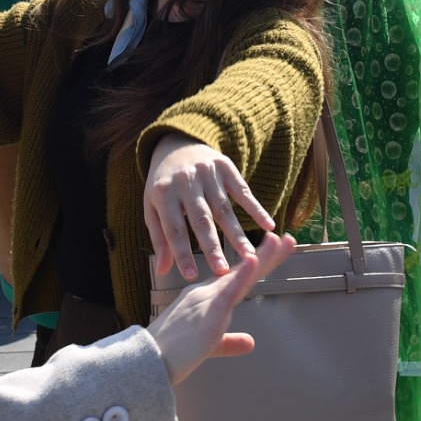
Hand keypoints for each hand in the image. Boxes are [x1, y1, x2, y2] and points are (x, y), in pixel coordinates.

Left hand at [144, 136, 273, 281]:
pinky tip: (267, 225)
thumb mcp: (153, 207)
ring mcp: (207, 173)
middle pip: (200, 219)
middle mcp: (186, 182)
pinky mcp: (225, 167)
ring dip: (237, 234)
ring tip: (248, 256)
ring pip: (223, 208)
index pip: (173, 229)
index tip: (191, 277)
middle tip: (223, 271)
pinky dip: (255, 208)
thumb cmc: (165, 185)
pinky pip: (242, 191)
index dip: (182, 253)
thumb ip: (160, 238)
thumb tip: (163, 271)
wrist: (177, 144)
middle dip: (212, 247)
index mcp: (163, 194)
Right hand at [147, 231, 292, 384]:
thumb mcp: (208, 347)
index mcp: (205, 298)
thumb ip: (229, 342)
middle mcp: (206, 292)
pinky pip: (228, 290)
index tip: (274, 250)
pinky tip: (253, 260)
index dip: (257, 264)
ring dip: (261, 257)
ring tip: (279, 241)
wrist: (148, 362)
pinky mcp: (208, 312)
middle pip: (242, 271)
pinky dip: (242, 275)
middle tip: (288, 239)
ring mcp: (206, 299)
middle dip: (266, 255)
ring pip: (239, 275)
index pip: (237, 278)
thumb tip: (250, 342)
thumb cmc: (171, 355)